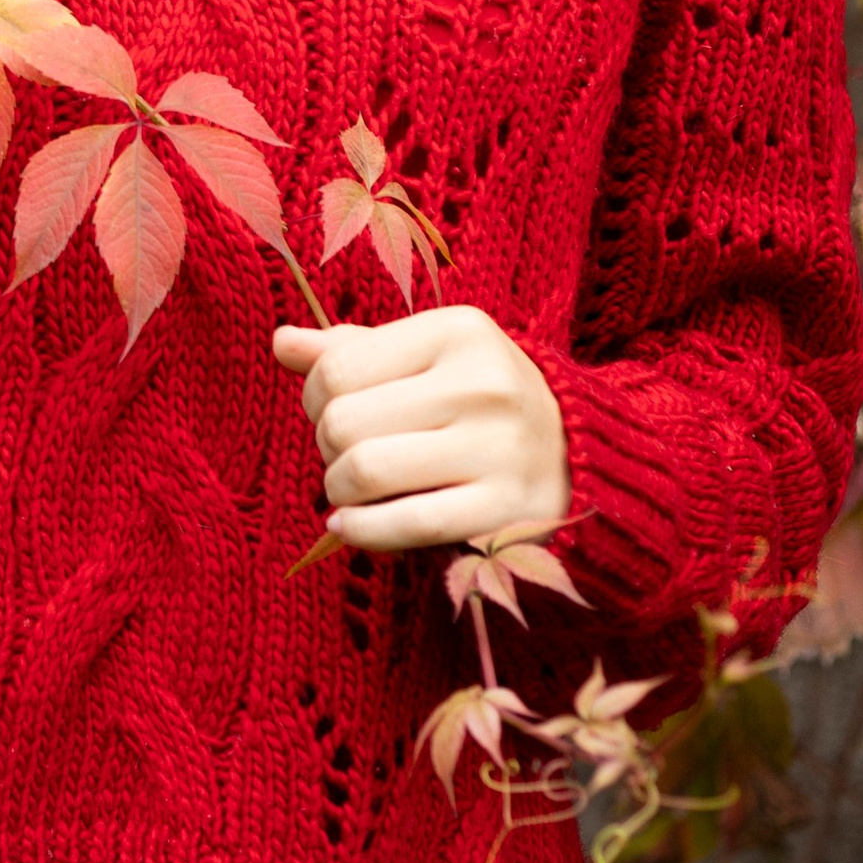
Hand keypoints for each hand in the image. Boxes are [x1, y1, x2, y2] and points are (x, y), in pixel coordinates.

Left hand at [271, 306, 571, 553]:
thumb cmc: (480, 401)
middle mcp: (482, 384)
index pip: (336, 367)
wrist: (581, 457)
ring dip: (338, 490)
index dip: (314, 398)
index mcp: (459, 331)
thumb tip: (281, 342)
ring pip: (363, 471)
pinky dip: (360, 531)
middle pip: (343, 421)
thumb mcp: (427, 358)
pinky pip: (403, 524)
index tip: (334, 412)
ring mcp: (498, 449)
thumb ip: (353, 350)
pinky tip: (349, 527)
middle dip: (326, 446)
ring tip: (351, 490)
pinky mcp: (505, 511)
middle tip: (346, 455)